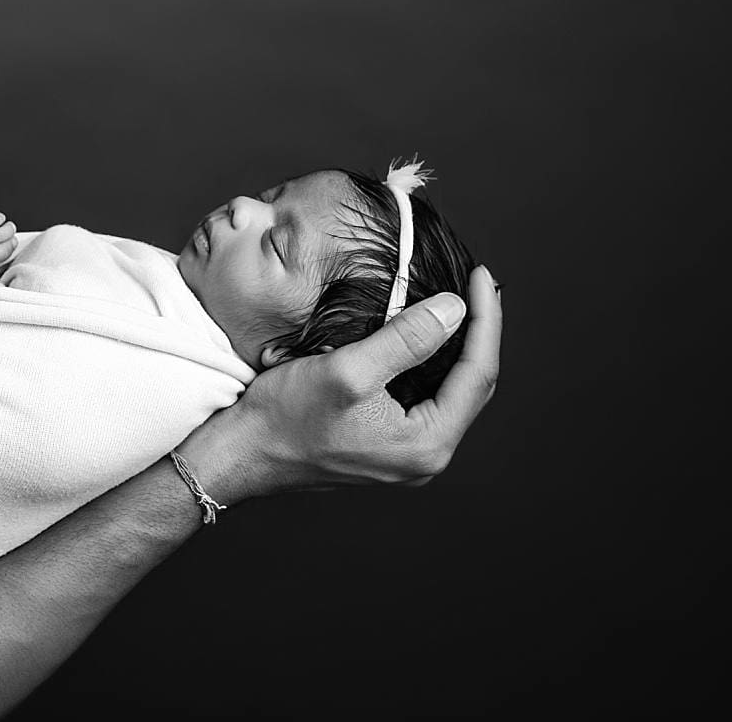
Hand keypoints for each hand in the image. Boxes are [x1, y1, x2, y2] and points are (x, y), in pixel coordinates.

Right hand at [176, 265, 500, 502]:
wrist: (245, 452)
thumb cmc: (289, 414)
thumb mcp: (350, 368)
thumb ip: (408, 339)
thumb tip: (456, 309)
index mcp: (426, 444)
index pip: (477, 375)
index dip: (486, 321)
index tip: (482, 276)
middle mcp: (426, 456)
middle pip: (471, 386)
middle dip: (478, 333)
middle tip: (476, 283)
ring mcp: (407, 455)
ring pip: (451, 393)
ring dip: (458, 348)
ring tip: (461, 303)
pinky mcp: (389, 445)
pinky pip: (427, 400)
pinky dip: (432, 363)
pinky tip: (425, 336)